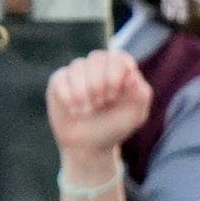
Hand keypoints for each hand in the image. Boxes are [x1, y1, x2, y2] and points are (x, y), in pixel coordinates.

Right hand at [44, 49, 149, 166]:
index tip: (114, 94)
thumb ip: (140, 93)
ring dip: (84, 92)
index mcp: (120, 70)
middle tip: (102, 103)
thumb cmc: (115, 125)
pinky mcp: (59, 80)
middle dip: (99, 83)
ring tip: (89, 110)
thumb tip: (132, 73)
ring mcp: (78, 71)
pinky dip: (69, 98)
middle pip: (97, 58)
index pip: (118, 57)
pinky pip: (61, 80)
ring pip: (78, 67)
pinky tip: (75, 111)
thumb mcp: (135, 114)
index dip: (115, 72)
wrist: (89, 144)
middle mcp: (98, 66)